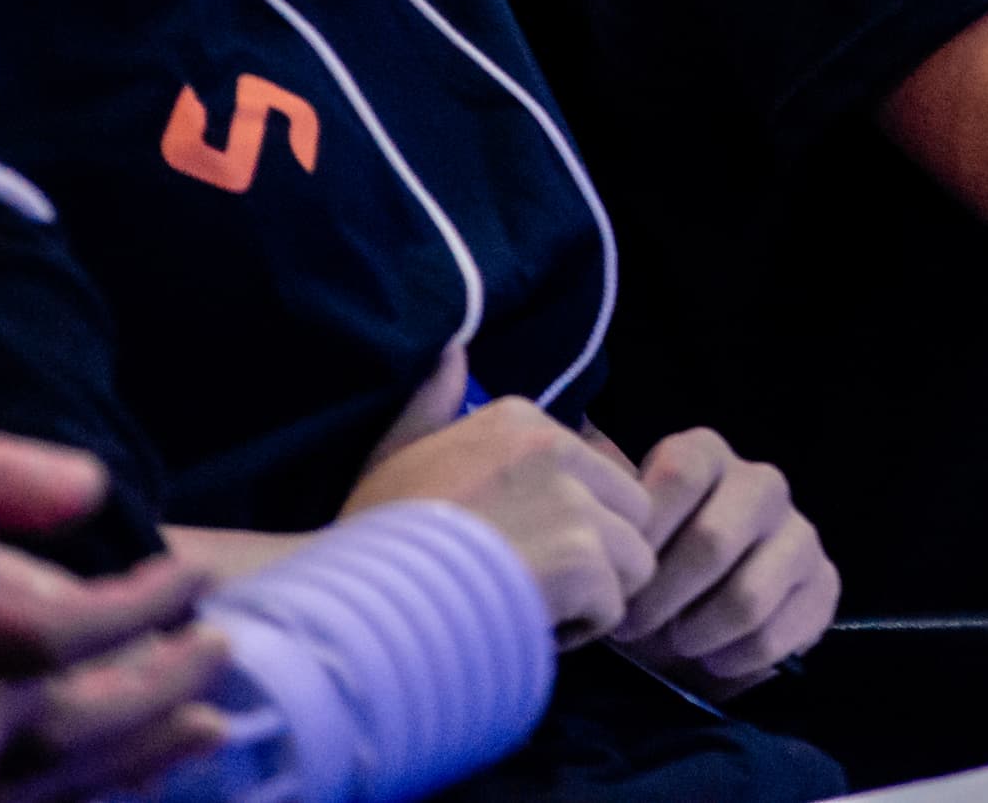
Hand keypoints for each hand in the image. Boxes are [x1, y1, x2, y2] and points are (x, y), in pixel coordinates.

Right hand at [0, 510, 224, 802]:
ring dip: (113, 760)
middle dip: (147, 700)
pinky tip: (103, 774)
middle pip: (40, 736)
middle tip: (225, 656)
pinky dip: (44, 787)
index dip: (137, 613)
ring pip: (6, 785)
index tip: (198, 576)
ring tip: (202, 730)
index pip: (46, 640)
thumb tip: (92, 491)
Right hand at [343, 394, 658, 645]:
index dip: (566, 523)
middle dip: (596, 558)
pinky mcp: (581, 557)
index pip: (595, 474)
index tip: (512, 547)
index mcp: (518, 419)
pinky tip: (523, 628)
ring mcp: (571, 500)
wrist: (356, 602)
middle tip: (533, 585)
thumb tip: (451, 354)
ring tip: (528, 608)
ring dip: (590, 598)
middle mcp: (553, 447)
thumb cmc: (372, 543)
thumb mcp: (393, 458)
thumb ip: (430, 406)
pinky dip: (575, 633)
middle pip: (629, 513)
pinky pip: (613, 608)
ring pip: (631, 561)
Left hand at [594, 426, 838, 693]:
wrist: (688, 625)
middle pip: (713, 539)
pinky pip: (778, 632)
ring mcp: (799, 532)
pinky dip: (736, 658)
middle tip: (632, 627)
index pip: (681, 474)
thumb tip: (583, 508)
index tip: (614, 576)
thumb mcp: (613, 531)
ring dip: (698, 633)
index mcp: (706, 455)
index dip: (645, 533)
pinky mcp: (823, 583)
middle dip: (664, 597)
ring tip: (675, 642)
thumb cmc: (641, 569)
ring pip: (747, 595)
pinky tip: (714, 659)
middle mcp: (761, 483)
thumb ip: (600, 510)